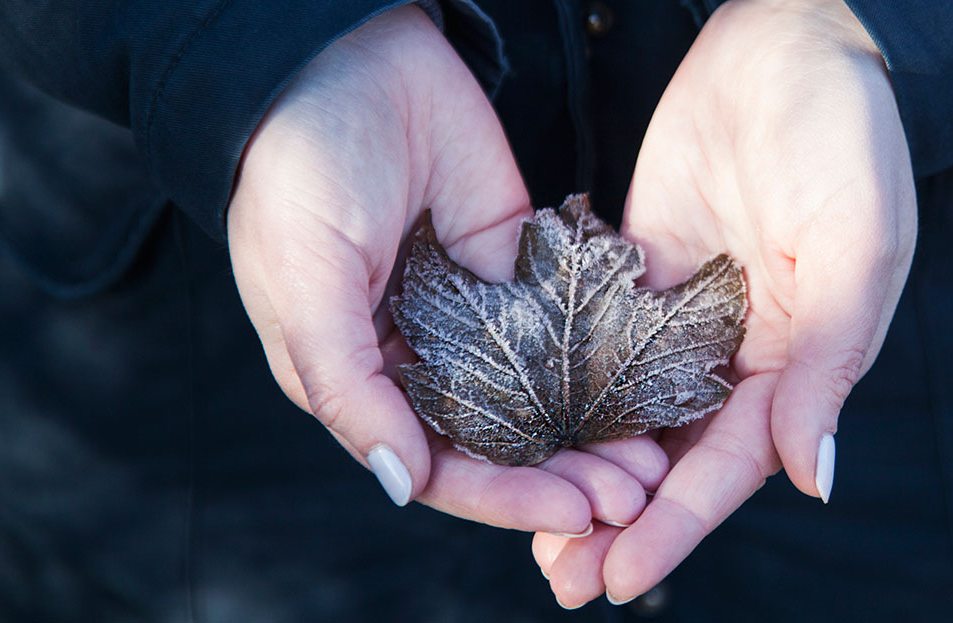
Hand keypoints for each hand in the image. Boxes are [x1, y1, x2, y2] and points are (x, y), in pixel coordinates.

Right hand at [227, 6, 666, 534]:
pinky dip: (605, 363)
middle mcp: (422, 360)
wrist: (351, 58)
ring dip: (593, 433)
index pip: (437, 465)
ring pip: (542, 397)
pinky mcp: (516, 268)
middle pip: (501, 442)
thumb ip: (347, 385)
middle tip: (632, 497)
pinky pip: (565, 328)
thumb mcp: (306, 280)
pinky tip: (647, 388)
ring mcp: (475, 316)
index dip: (504, 496)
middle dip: (563, 475)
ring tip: (651, 460)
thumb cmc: (301, 172)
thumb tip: (402, 484)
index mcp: (362, 378)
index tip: (574, 514)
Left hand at [535, 0, 915, 605]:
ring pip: (629, 411)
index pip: (730, 464)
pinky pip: (597, 342)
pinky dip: (565, 388)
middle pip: (673, 456)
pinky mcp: (638, 271)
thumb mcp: (857, 247)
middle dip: (620, 521)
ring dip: (586, 470)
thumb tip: (813, 477)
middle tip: (561, 578)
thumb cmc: (846, 139)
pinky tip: (522, 423)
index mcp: (795, 359)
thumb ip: (828, 362)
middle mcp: (736, 350)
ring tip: (534, 532)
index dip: (677, 526)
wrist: (793, 43)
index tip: (618, 578)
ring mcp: (682, 314)